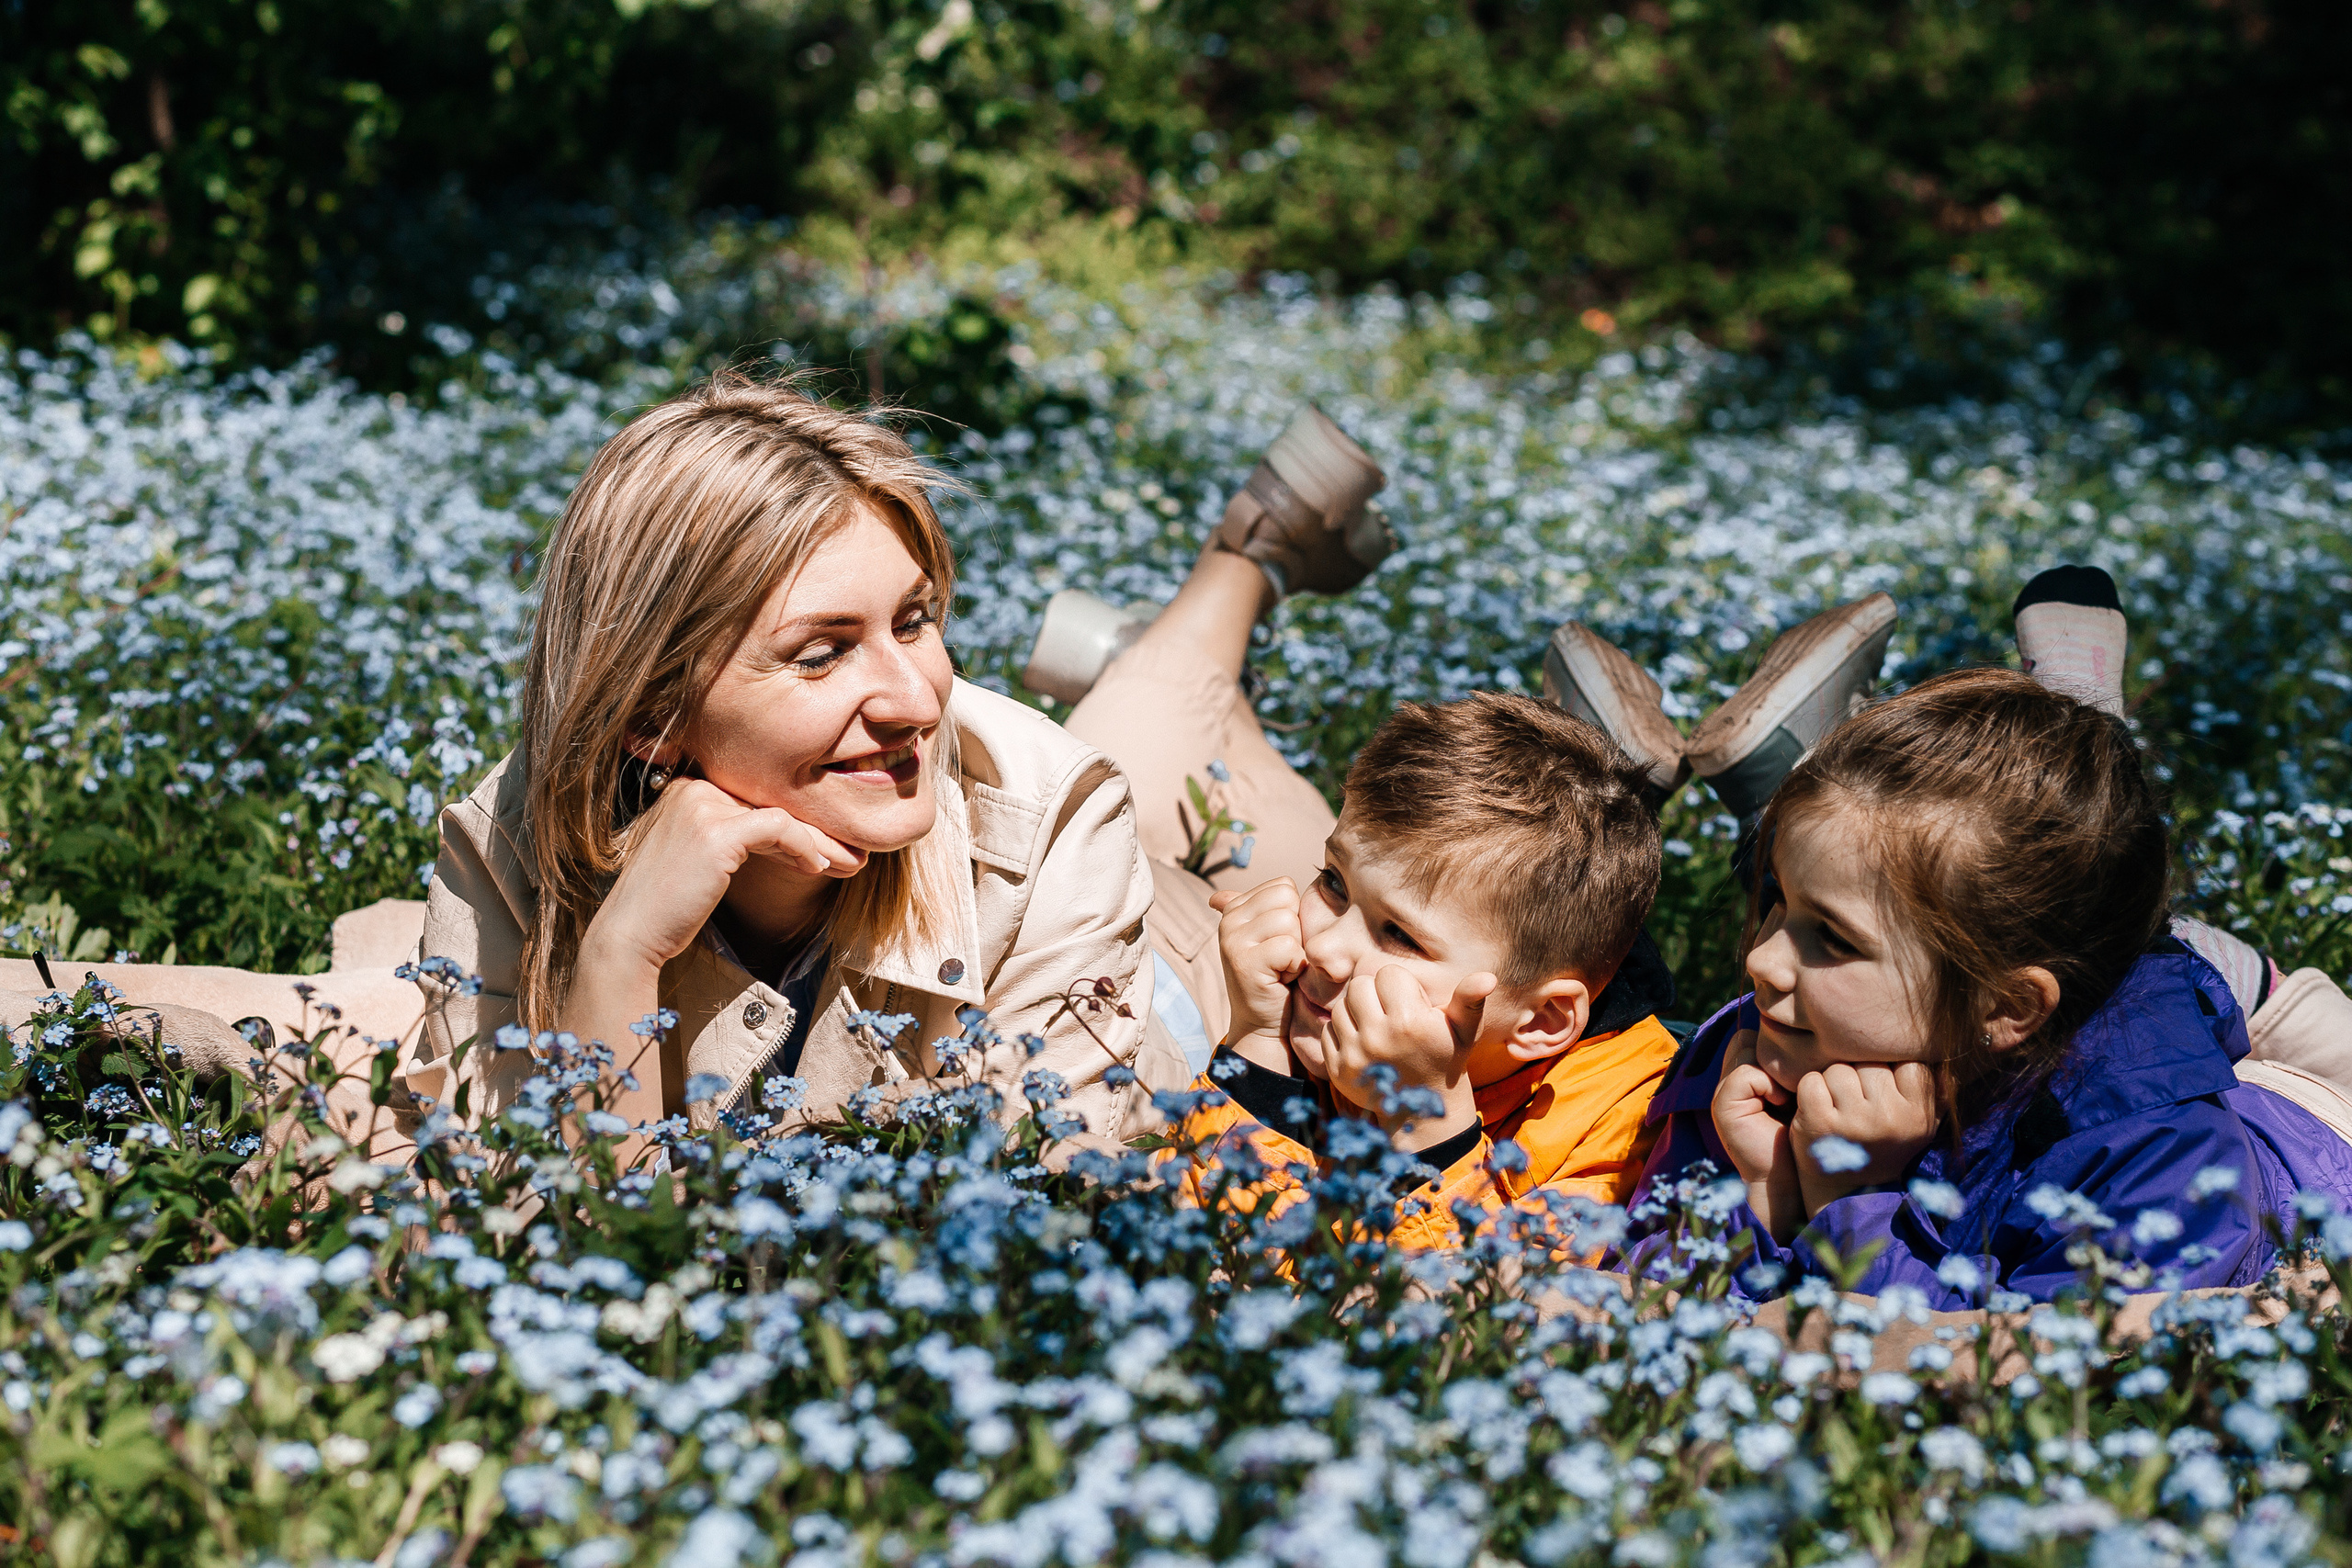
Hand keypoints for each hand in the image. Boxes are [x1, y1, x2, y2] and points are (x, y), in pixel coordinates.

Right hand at [585, 778, 862, 975]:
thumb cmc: (667, 907)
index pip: (757, 795)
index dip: (797, 819)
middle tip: (852, 852)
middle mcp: (693, 787)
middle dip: (817, 829)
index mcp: (687, 787)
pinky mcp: (716, 832)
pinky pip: (778, 828)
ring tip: (851, 863)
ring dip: (822, 841)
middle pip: (772, 801)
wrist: (631, 936)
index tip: (829, 844)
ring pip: (782, 814)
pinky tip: (818, 868)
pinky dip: (804, 846)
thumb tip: (795, 837)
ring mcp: (702, 806)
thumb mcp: (705, 860)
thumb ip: (738, 837)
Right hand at [1209, 879, 1305, 1070]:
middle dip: (1296, 930)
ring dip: (1296, 950)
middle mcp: (1229, 920)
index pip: (1284, 886)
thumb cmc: (1273, 977)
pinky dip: (1294, 967)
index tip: (1279, 941)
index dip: (1294, 914)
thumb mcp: (1264, 937)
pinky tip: (1280, 979)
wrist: (1262, 1023)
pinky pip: (1289, 948)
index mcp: (1235, 908)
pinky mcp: (1244, 962)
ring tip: (1280, 968)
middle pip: (1288, 900)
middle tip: (1281, 957)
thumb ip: (1253, 911)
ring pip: (1290, 922)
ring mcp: (1233, 940)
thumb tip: (1215, 897)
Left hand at [1325, 965, 1494, 1150]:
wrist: (1423, 1111)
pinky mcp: (1337, 1070)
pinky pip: (1327, 1032)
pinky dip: (1342, 1034)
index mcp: (1409, 1022)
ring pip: (1341, 1007)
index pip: (1387, 974)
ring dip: (1357, 1013)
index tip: (1411, 1004)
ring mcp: (1355, 1055)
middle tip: (1391, 1013)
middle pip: (1359, 985)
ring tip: (1378, 1029)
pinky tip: (1364, 1045)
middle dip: (1375, 994)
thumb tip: (1488, 976)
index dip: (1400, 985)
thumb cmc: (1445, 1060)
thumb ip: (1470, 999)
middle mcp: (1378, 1037)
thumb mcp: (1464, 1030)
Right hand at [1710, 1030, 1803, 1240]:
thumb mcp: (1799, 1096)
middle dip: (1775, 1054)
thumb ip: (1793, 1069)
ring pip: (1746, 1049)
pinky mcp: (1723, 1104)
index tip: (1801, 1068)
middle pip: (1748, 1038)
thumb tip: (1811, 1039)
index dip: (1777, 1046)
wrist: (1786, 1177)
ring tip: (1788, 1092)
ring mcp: (1722, 1091)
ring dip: (1773, 1068)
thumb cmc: (1801, 1137)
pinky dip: (1767, 1085)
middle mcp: (1729, 1079)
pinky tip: (1780, 1103)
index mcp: (1746, 1076)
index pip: (1754, 1036)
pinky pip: (1746, 1074)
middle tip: (1795, 1078)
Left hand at [1790, 1060, 1939, 1214]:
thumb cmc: (1882, 1147)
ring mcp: (1853, 1122)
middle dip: (1860, 1078)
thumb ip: (1935, 1094)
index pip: (1908, 1064)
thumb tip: (1948, 1063)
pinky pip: (1811, 1081)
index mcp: (1918, 1117)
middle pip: (1870, 1064)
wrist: (1847, 1192)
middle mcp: (1889, 1119)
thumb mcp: (1919, 1126)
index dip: (1891, 1073)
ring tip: (1839, 1108)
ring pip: (1838, 1070)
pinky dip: (1810, 1090)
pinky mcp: (1819, 1124)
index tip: (1885, 1095)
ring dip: (1833, 1084)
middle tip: (1858, 1105)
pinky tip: (1818, 1110)